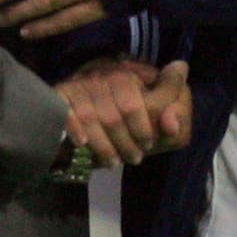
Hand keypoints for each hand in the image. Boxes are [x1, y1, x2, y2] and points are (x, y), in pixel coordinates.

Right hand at [56, 59, 189, 167]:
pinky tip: (82, 144)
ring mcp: (78, 87)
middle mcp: (100, 77)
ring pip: (91, 120)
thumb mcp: (150, 101)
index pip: (134, 104)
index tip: (147, 145)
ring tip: (113, 162)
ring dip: (103, 147)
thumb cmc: (123, 105)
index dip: (143, 129)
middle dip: (125, 143)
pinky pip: (65, 114)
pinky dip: (74, 129)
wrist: (78, 104)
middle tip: (133, 159)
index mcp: (125, 74)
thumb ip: (168, 99)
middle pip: (113, 118)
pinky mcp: (58, 96)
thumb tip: (178, 93)